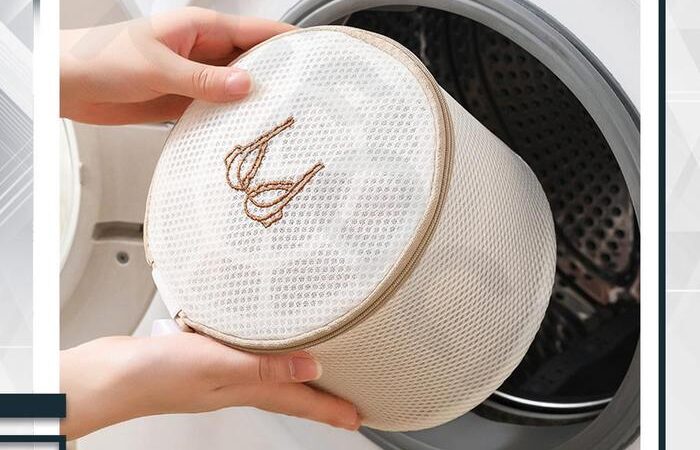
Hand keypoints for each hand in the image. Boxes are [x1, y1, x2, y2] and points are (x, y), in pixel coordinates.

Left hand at [60, 7, 293, 123]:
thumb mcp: (157, 67)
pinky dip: (231, 119)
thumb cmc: (101, 58)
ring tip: (281, 119)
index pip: (257, 31)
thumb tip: (245, 86)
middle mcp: (203, 51)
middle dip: (278, 77)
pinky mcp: (186, 99)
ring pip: (238, 88)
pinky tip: (245, 131)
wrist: (67, 85)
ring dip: (254, 102)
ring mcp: (196, 77)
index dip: (288, 41)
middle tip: (303, 97)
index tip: (315, 56)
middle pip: (253, 62)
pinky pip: (218, 108)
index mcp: (200, 28)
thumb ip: (203, 80)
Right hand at [61, 333, 359, 439]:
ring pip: (269, 377)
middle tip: (343, 402)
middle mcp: (237, 385)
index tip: (358, 417)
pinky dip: (262, 356)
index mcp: (246, 389)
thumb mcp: (219, 365)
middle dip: (319, 400)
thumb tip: (311, 368)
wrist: (111, 375)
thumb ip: (266, 367)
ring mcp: (220, 375)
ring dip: (294, 378)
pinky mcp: (203, 360)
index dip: (331, 410)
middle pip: (289, 394)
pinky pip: (246, 359)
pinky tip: (260, 345)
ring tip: (314, 375)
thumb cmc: (157, 374)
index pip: (300, 402)